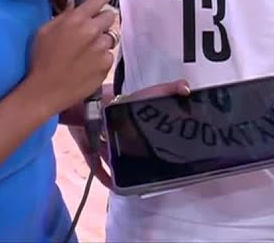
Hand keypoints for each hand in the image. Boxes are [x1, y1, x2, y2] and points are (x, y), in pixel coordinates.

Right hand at [22, 0, 117, 119]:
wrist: (45, 91)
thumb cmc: (41, 60)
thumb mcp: (44, 31)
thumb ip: (65, 16)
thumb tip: (77, 6)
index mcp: (76, 19)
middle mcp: (92, 31)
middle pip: (110, 16)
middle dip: (101, 21)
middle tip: (91, 30)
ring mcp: (101, 49)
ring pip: (110, 38)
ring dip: (101, 42)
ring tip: (87, 52)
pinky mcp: (106, 65)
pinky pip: (109, 56)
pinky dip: (101, 59)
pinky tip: (88, 65)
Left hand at [61, 80, 190, 188]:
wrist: (86, 105)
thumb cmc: (117, 98)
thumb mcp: (149, 92)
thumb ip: (168, 89)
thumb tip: (187, 89)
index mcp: (128, 115)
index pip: (140, 125)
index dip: (149, 134)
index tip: (161, 146)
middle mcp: (115, 126)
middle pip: (125, 142)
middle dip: (134, 152)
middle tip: (146, 166)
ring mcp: (100, 138)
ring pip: (111, 154)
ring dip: (119, 165)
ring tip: (131, 178)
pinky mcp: (88, 147)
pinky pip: (96, 165)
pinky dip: (104, 175)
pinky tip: (113, 185)